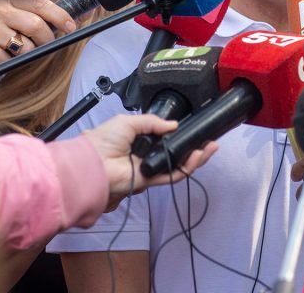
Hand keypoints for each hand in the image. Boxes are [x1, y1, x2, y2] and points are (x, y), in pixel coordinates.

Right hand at [0, 0, 77, 65]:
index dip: (60, 15)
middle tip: (47, 43)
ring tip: (18, 48)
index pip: (40, 3)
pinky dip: (12, 62)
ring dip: (29, 52)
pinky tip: (1, 54)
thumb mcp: (10, 1)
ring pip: (26, 45)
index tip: (71, 25)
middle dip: (47, 39)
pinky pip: (11, 60)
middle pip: (36, 26)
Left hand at [83, 115, 217, 208]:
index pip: (165, 140)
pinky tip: (197, 157)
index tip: (194, 130)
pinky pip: (172, 175)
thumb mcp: (129, 122)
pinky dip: (186, 167)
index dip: (180, 136)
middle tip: (210, 141)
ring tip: (210, 147)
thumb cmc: (105, 140)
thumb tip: (174, 125)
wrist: (92, 162)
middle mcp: (146, 156)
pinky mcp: (150, 181)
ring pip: (178, 166)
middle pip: (176, 154)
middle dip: (195, 149)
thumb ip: (153, 122)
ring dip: (196, 158)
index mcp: (140, 141)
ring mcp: (149, 169)